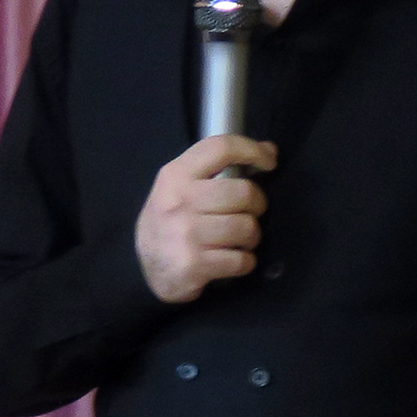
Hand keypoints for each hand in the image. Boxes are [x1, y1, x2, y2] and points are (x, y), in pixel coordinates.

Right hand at [136, 135, 276, 302]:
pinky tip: (232, 260)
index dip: (253, 150)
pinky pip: (242, 260)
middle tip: (249, 213)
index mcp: (176, 175)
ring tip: (239, 239)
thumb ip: (215, 169)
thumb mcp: (178, 187)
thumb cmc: (170, 223)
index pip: (221, 148)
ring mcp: (186, 234)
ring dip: (252, 237)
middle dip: (258, 204)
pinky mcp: (194, 265)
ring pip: (247, 227)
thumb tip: (269, 150)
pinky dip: (246, 262)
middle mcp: (179, 201)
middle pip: (244, 192)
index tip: (269, 161)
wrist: (146, 269)